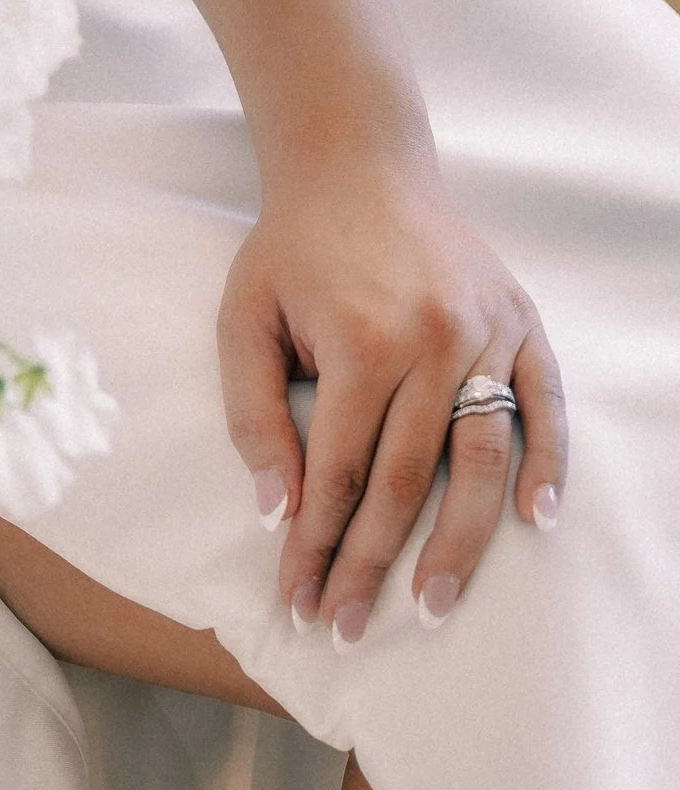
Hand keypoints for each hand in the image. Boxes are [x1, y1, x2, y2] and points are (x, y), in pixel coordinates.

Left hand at [217, 151, 566, 642]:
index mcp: (361, 343)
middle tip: (349, 627)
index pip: (338, 474)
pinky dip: (546, 465)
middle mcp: (432, 341)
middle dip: (373, 564)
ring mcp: (486, 332)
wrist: (356, 162)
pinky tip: (534, 522)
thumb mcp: (244, 319)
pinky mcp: (521, 321)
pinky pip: (543, 406)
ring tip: (435, 605)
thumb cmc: (291, 247)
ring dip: (460, 543)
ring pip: (481, 461)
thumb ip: (254, 417)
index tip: (300, 601)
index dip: (317, 546)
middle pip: (405, 483)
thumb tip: (280, 513)